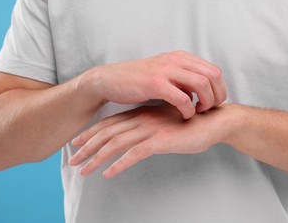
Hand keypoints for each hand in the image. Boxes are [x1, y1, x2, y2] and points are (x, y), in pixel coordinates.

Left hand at [68, 103, 230, 177]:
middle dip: (86, 147)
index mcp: (140, 114)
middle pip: (106, 133)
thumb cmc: (190, 123)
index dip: (90, 133)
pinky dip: (118, 164)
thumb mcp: (164, 122)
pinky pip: (134, 154)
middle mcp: (141, 119)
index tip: (77, 142)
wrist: (214, 120)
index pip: (109, 123)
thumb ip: (148, 127)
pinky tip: (108, 174)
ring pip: (115, 144)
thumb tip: (134, 137)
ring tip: (83, 171)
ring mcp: (150, 129)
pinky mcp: (160, 141)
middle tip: (72, 160)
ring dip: (97, 158)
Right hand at [87, 51, 225, 118]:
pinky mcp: (155, 84)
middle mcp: (176, 60)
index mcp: (180, 57)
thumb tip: (198, 92)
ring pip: (202, 84)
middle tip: (209, 110)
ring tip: (198, 113)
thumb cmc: (137, 81)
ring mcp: (165, 70)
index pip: (214, 70)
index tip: (212, 103)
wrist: (110, 80)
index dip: (219, 89)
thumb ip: (182, 79)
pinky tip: (184, 116)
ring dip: (206, 102)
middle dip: (217, 96)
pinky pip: (183, 98)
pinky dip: (188, 110)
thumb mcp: (163, 73)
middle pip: (213, 76)